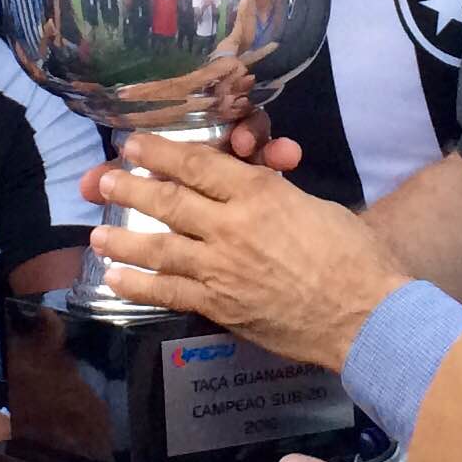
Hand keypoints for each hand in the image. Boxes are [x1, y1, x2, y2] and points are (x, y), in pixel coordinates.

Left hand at [82, 134, 401, 371]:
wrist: (365, 316)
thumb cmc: (353, 255)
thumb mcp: (313, 206)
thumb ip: (273, 194)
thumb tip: (251, 184)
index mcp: (259, 194)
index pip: (197, 165)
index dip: (160, 152)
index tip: (133, 145)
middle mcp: (231, 227)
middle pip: (169, 201)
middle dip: (131, 189)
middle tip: (103, 181)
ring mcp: (221, 270)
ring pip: (159, 246)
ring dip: (124, 237)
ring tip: (96, 232)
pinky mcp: (220, 307)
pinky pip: (169, 292)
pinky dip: (138, 284)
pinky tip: (115, 277)